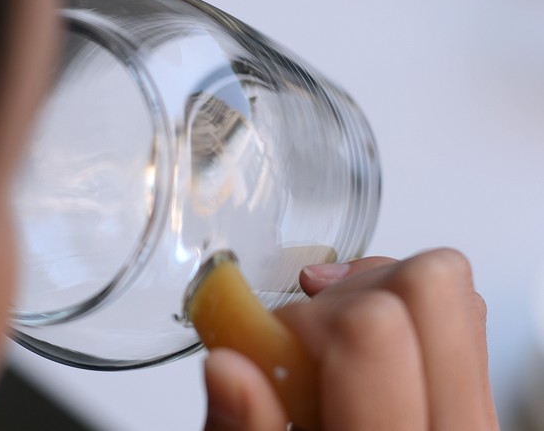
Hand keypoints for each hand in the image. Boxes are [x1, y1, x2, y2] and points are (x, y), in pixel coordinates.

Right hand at [203, 248, 498, 429]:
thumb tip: (227, 366)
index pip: (374, 331)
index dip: (302, 322)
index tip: (268, 349)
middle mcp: (458, 430)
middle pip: (427, 288)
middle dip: (344, 295)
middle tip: (302, 338)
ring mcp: (476, 412)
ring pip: (448, 290)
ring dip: (371, 290)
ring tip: (326, 334)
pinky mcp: (474, 396)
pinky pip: (453, 311)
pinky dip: (391, 302)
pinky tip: (352, 342)